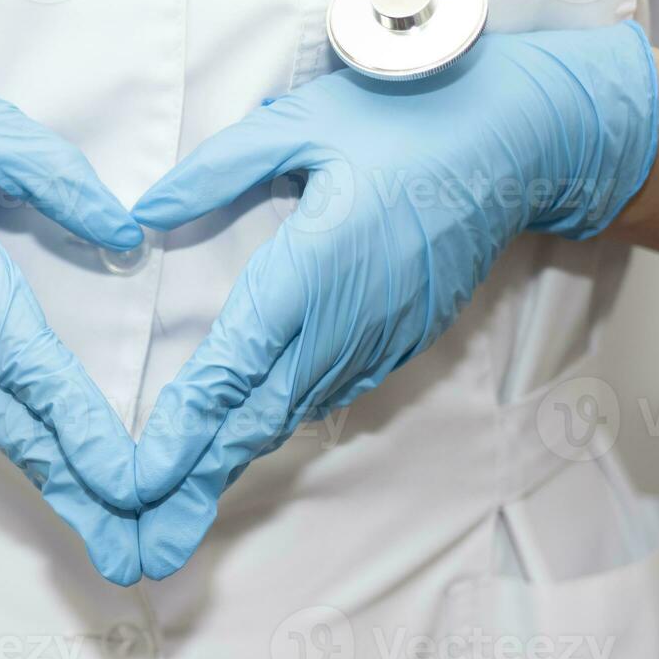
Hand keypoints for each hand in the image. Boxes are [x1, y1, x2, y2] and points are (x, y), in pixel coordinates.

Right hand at [0, 17, 142, 582]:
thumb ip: (59, 180)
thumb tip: (127, 234)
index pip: (31, 368)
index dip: (80, 429)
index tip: (124, 480)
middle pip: (11, 420)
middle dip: (74, 482)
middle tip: (131, 537)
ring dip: (44, 466)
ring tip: (98, 511)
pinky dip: (7, 433)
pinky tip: (40, 448)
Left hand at [129, 23, 658, 577]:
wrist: (516, 141)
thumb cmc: (403, 120)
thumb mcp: (299, 124)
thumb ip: (216, 171)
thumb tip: (142, 212)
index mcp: (310, 269)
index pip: (233, 364)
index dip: (185, 427)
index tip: (143, 478)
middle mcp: (342, 322)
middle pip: (257, 416)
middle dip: (198, 477)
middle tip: (150, 539)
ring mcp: (377, 340)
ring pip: (291, 414)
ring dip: (233, 459)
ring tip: (183, 510)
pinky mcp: (400, 342)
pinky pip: (326, 395)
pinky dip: (278, 427)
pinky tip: (244, 445)